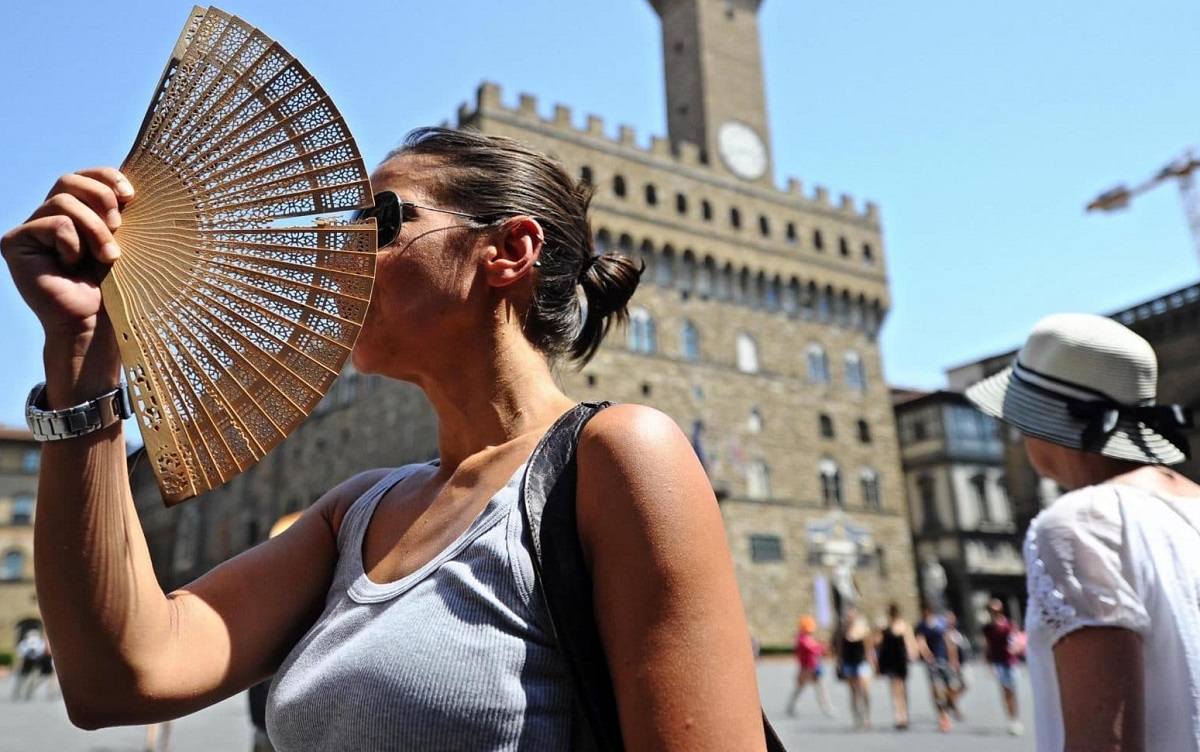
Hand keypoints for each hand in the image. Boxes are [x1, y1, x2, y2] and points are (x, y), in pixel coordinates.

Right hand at [2, 168, 133, 399]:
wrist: (98, 324)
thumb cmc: (117, 288)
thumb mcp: (124, 241)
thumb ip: (117, 211)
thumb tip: (127, 185)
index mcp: (77, 213)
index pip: (85, 176)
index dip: (107, 176)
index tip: (131, 195)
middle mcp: (50, 217)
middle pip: (69, 180)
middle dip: (100, 198)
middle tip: (119, 226)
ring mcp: (31, 229)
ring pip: (63, 201)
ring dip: (94, 229)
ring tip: (107, 257)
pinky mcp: (15, 243)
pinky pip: (52, 223)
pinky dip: (72, 244)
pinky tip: (71, 266)